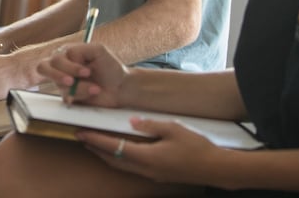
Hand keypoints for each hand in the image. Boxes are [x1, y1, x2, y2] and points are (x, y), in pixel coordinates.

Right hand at [37, 42, 127, 106]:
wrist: (120, 87)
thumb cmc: (110, 67)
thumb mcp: (98, 50)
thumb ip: (80, 49)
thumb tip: (67, 58)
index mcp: (67, 53)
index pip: (55, 58)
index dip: (68, 66)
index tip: (86, 71)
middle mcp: (62, 66)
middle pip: (44, 68)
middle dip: (60, 76)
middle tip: (73, 81)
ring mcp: (64, 82)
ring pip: (59, 85)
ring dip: (80, 88)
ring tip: (95, 88)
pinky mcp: (68, 96)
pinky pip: (65, 97)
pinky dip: (80, 96)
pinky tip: (91, 93)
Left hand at [77, 118, 219, 185]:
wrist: (217, 169)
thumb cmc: (196, 147)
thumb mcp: (173, 129)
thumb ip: (150, 125)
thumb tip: (132, 122)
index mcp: (147, 157)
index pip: (114, 147)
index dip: (96, 140)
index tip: (82, 132)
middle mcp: (146, 169)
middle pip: (113, 160)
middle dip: (96, 148)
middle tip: (81, 137)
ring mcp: (152, 175)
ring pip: (121, 165)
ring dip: (105, 154)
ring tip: (94, 144)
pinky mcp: (158, 175)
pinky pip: (131, 167)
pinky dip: (119, 158)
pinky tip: (118, 151)